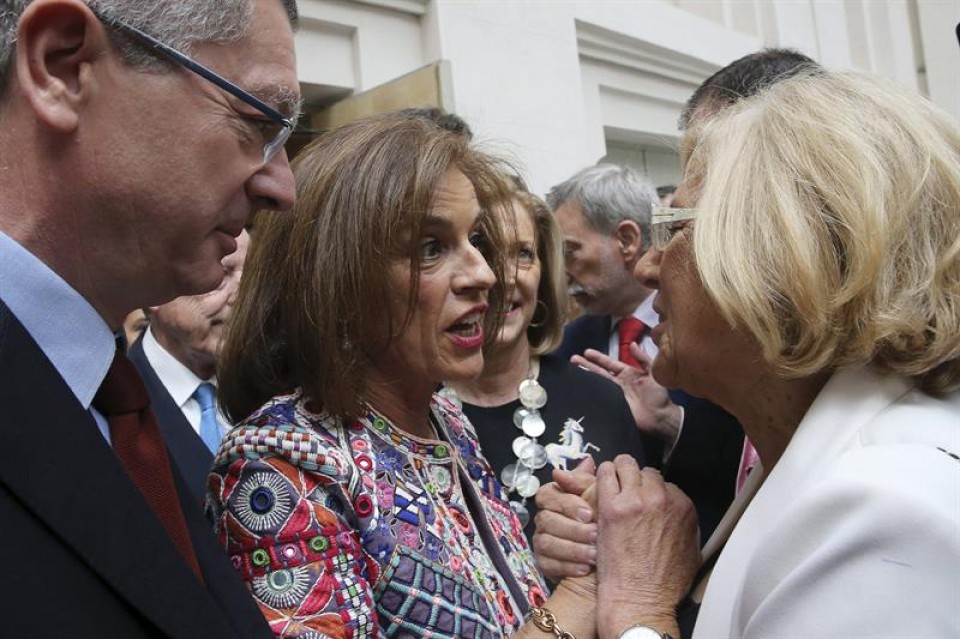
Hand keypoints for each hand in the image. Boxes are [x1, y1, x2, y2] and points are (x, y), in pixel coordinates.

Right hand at [533, 457, 597, 579]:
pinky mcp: (544, 563)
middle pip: (546, 519)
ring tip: (594, 554)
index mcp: (555, 499)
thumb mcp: (599, 500)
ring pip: (546, 542)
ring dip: (573, 549)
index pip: (547, 494)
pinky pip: (548, 564)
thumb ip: (590, 483)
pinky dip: (567, 566)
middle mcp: (545, 518)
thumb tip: (588, 462)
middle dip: (573, 529)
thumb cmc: (602, 525)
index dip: (567, 503)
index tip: (589, 513)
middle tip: (596, 535)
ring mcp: (542, 541)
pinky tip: (584, 568)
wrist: (609, 561)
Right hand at [571, 346, 680, 442]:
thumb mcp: (653, 373)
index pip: (609, 363)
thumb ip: (643, 358)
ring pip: (597, 383)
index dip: (598, 358)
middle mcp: (618, 383)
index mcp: (627, 373)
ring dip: (585, 377)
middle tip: (573, 359)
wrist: (660, 417)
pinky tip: (581, 390)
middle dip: (586, 365)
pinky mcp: (613, 406)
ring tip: (572, 371)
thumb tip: (632, 344)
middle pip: (599, 372)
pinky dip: (591, 394)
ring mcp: (614, 395)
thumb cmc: (658, 394)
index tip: (586, 352)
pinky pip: (600, 398)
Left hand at [595, 456, 699, 638]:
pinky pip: (605, 473)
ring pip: (626, 465)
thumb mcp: (691, 553)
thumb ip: (688, 529)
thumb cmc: (664, 585)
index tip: (642, 500)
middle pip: (646, 472)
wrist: (641, 599)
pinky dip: (602, 476)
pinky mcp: (612, 506)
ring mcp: (637, 500)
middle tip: (625, 492)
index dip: (651, 491)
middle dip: (636, 480)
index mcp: (683, 508)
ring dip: (619, 473)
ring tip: (611, 484)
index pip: (665, 484)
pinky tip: (599, 485)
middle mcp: (662, 498)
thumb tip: (683, 522)